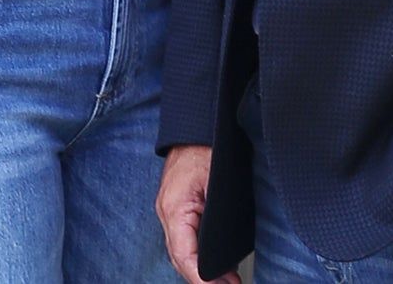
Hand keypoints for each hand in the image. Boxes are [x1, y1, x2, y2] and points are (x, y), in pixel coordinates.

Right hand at [157, 147, 236, 283]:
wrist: (195, 125)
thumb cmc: (209, 148)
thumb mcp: (218, 185)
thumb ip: (217, 220)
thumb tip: (224, 254)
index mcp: (175, 209)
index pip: (184, 256)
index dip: (201, 278)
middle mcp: (166, 212)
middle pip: (180, 258)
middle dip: (202, 279)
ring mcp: (168, 209)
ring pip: (179, 251)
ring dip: (199, 270)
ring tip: (226, 282)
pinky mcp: (175, 206)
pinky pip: (181, 238)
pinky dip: (194, 255)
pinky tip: (211, 263)